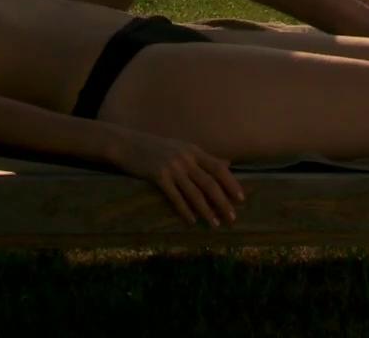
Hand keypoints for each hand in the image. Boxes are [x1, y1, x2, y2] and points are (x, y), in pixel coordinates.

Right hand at [109, 129, 243, 226]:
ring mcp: (172, 167)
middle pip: (210, 183)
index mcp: (194, 150)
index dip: (232, 183)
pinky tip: (192, 221)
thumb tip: (228, 163)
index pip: (219, 168)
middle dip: (223, 202)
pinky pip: (175, 197)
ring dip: (206, 210)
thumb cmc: (156, 148)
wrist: (127, 144)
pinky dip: (185, 210)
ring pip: (194, 193)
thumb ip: (204, 157)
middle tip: (232, 218)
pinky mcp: (158, 176)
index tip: (242, 198)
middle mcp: (186, 158)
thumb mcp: (182, 147)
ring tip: (215, 224)